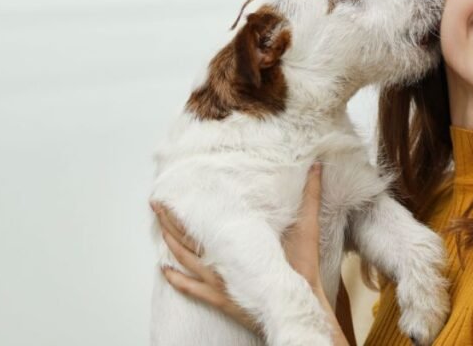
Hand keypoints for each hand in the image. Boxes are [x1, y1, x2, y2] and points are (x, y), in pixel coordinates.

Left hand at [151, 161, 345, 340]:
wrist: (297, 305)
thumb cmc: (300, 268)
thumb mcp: (307, 227)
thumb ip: (311, 196)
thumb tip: (316, 167)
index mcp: (236, 242)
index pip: (204, 220)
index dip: (186, 206)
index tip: (174, 191)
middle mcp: (221, 260)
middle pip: (187, 237)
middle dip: (170, 219)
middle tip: (156, 204)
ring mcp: (217, 280)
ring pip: (185, 260)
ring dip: (169, 243)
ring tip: (159, 228)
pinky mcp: (219, 298)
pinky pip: (191, 288)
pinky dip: (175, 279)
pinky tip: (164, 271)